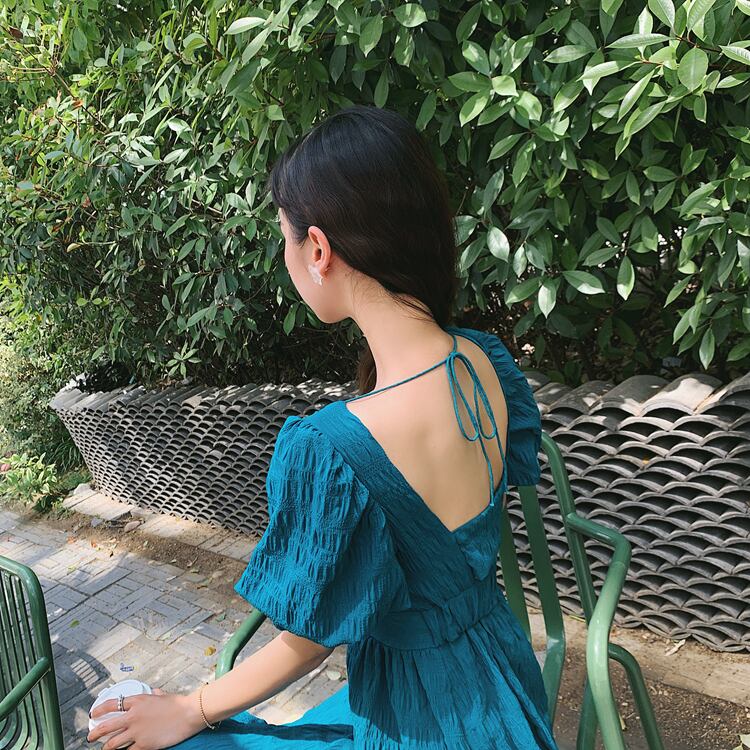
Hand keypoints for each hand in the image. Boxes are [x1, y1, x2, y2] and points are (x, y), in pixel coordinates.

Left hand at [86, 687, 206, 749]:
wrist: (188, 713)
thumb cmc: (178, 704)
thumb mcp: (163, 696)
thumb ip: (156, 695)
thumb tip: (155, 693)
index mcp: (137, 701)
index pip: (112, 704)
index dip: (99, 710)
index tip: (93, 714)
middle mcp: (133, 716)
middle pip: (107, 726)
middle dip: (95, 733)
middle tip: (90, 737)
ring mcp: (137, 731)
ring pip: (113, 743)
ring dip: (106, 747)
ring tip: (104, 749)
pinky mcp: (143, 744)